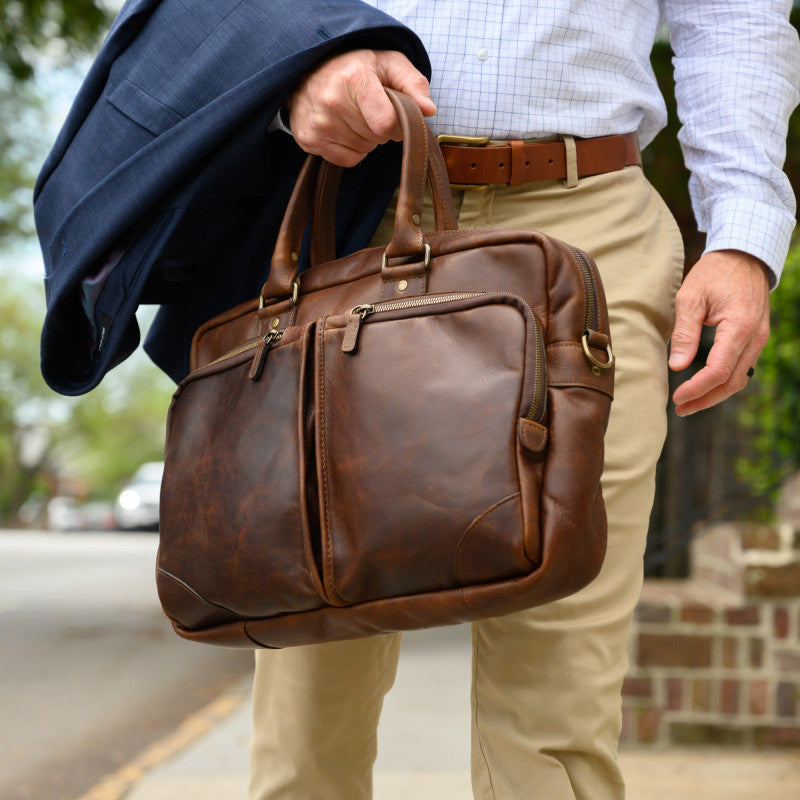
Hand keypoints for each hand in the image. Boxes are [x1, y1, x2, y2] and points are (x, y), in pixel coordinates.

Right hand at [286, 49, 435, 166]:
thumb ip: (414, 84)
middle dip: (380, 129)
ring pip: (363, 150)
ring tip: (354, 116)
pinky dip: (351, 149)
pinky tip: (343, 129)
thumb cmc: (355, 67)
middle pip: (376, 138)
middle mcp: (332, 101)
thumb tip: (428, 110)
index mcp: (354, 78)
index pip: (386, 123)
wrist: (309, 69)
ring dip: (366, 139)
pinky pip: (347, 160)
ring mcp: (318, 123)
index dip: (397, 124)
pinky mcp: (308, 139)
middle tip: (369, 109)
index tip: (393, 113)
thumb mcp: (388, 63)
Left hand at [668, 249, 770, 415]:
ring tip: (689, 403)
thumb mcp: (690, 298)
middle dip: (705, 399)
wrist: (744, 255)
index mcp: (739, 326)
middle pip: (732, 381)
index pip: (719, 370)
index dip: (697, 388)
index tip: (677, 397)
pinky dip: (724, 381)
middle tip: (680, 409)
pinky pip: (742, 367)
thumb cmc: (714, 273)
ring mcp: (759, 338)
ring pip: (740, 378)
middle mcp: (755, 336)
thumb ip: (684, 333)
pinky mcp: (755, 338)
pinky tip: (704, 386)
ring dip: (715, 394)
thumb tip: (677, 366)